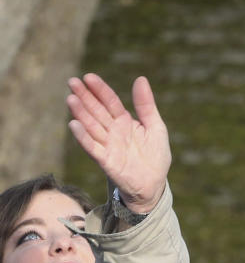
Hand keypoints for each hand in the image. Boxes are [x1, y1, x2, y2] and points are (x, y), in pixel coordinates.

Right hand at [66, 73, 170, 212]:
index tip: (88, 77)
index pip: (110, 101)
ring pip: (91, 126)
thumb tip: (140, 78)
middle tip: (72, 82)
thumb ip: (146, 105)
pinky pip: (92, 147)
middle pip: (96, 111)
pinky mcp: (106, 161)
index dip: (100, 89)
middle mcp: (113, 131)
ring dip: (81, 113)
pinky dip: (83, 137)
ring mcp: (108, 145)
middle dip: (85, 97)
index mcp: (124, 121)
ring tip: (71, 99)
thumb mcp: (156, 128)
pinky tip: (74, 125)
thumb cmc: (155, 157)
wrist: (154, 186)